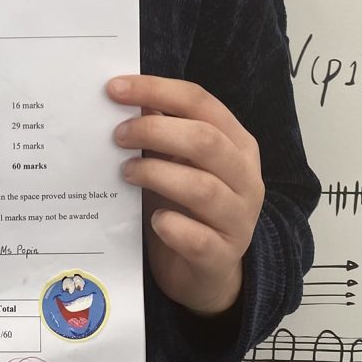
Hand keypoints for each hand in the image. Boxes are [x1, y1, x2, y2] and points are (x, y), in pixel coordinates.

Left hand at [107, 75, 263, 316]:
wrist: (208, 272)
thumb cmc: (186, 204)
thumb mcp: (177, 161)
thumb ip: (160, 129)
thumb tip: (125, 97)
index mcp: (236, 142)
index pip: (199, 102)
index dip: (156, 90)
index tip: (115, 89)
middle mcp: (246, 177)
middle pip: (205, 140)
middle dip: (154, 131)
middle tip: (117, 135)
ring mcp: (239, 219)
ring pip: (202, 187)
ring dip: (156, 174)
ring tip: (126, 172)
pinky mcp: (223, 257)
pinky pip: (197, 239)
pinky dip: (170, 225)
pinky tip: (154, 219)